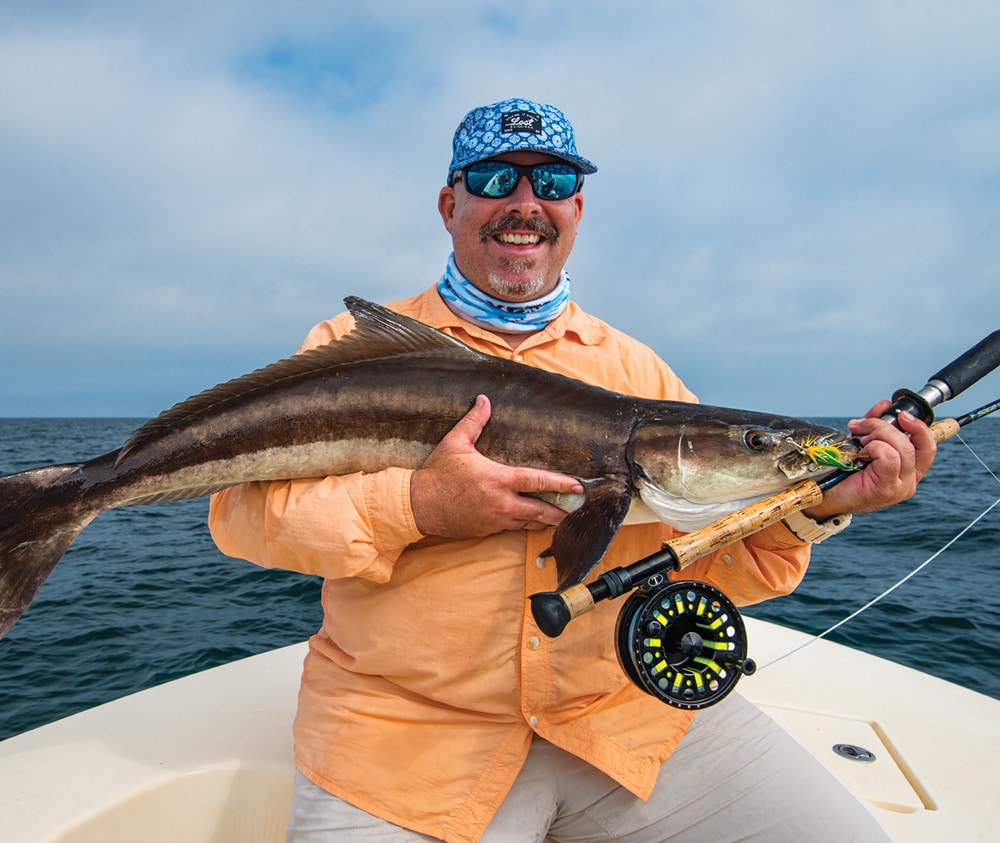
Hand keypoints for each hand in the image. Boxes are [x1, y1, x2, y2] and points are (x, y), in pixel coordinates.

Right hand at [409, 395, 585, 538]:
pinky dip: (524, 525)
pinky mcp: (487, 531)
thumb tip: (483, 399)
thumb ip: (474, 421)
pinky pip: (512, 528)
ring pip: (529, 523)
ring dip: (545, 521)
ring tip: (561, 519)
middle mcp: (502, 502)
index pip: (538, 481)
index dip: (561, 483)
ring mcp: (496, 520)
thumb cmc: (437, 474)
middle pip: (542, 510)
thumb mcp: (455, 443)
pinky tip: (532, 522)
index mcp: (499, 479)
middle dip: (562, 511)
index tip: (579, 486)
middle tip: (578, 511)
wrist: (418, 506)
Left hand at [803, 400, 936, 519]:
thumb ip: (876, 424)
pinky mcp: (887, 488)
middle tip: (860, 427)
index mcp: (909, 470)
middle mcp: (909, 480)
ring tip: (859, 441)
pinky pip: (888, 457)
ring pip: (901, 448)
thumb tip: (885, 404)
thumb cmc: (844, 471)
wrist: (824, 494)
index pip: (928, 446)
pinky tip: (861, 453)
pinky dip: (874, 448)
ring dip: (877, 435)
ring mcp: (900, 487)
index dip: (920, 427)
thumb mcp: (864, 443)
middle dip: (884, 427)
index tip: (901, 414)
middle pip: (911, 443)